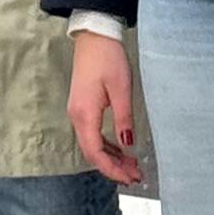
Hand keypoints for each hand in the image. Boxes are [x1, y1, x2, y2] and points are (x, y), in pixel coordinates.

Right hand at [68, 30, 141, 186]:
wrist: (94, 37)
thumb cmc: (108, 59)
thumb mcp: (122, 88)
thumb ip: (124, 118)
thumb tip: (128, 144)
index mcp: (85, 114)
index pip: (95, 152)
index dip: (112, 169)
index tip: (130, 178)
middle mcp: (77, 116)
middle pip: (92, 152)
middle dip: (113, 167)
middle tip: (136, 176)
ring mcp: (78, 112)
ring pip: (92, 144)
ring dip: (111, 158)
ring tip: (132, 166)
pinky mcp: (82, 107)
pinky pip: (92, 134)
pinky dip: (106, 145)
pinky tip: (121, 149)